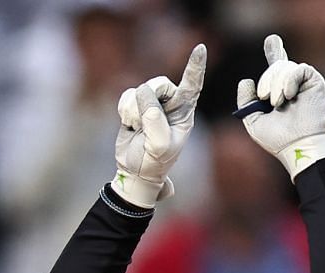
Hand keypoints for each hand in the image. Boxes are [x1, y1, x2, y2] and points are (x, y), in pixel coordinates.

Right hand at [111, 43, 204, 207]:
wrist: (134, 171)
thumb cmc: (154, 162)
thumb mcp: (159, 146)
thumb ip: (155, 120)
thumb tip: (144, 93)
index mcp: (185, 112)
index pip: (193, 85)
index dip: (195, 66)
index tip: (200, 48)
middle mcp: (170, 103)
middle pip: (160, 83)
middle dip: (149, 100)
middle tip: (143, 122)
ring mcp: (152, 103)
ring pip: (141, 89)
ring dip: (134, 110)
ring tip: (137, 128)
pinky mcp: (134, 104)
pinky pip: (127, 95)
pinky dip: (124, 110)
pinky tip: (129, 123)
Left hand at [236, 34, 324, 180]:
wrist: (298, 146)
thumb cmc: (277, 139)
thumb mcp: (253, 121)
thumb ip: (246, 102)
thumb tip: (245, 80)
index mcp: (280, 93)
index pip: (277, 67)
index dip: (275, 51)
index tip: (272, 40)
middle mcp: (293, 86)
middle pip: (277, 66)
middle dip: (266, 79)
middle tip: (264, 98)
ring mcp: (305, 84)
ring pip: (286, 67)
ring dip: (276, 84)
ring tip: (278, 103)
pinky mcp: (315, 83)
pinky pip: (300, 69)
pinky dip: (289, 80)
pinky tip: (288, 95)